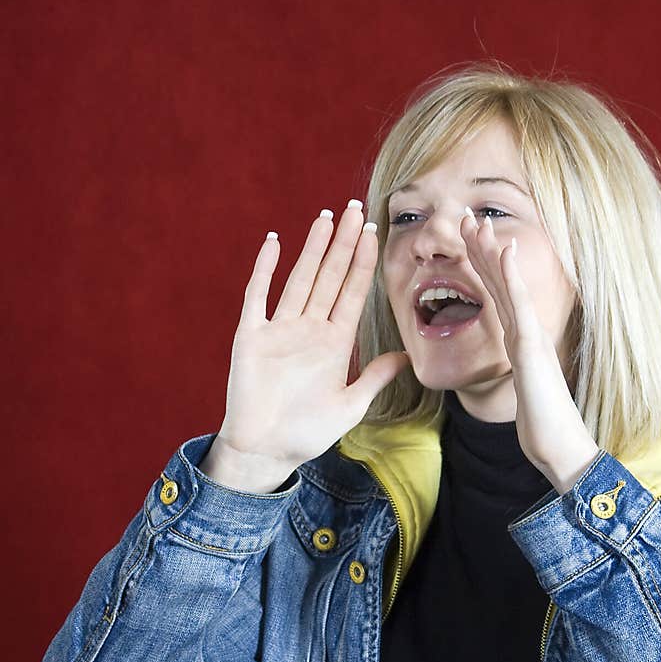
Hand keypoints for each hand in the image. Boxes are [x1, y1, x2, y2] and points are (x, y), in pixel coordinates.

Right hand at [206, 203, 411, 484]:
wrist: (265, 451)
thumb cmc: (307, 433)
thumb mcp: (351, 406)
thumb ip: (375, 377)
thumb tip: (408, 355)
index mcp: (335, 343)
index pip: (353, 293)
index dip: (364, 263)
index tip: (375, 234)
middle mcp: (309, 329)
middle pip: (330, 277)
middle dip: (344, 244)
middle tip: (356, 209)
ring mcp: (279, 329)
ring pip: (300, 278)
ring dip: (313, 248)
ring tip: (327, 217)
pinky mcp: (251, 336)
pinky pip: (257, 296)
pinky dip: (264, 269)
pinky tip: (274, 242)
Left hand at [460, 209, 599, 494]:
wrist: (561, 448)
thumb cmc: (542, 426)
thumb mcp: (522, 392)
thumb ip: (517, 373)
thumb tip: (512, 366)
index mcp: (519, 342)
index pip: (496, 297)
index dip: (483, 266)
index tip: (469, 239)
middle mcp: (526, 333)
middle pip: (500, 283)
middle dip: (483, 249)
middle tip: (468, 217)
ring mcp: (530, 337)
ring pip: (507, 285)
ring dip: (492, 251)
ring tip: (478, 222)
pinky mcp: (531, 349)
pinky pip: (518, 306)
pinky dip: (510, 276)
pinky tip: (504, 249)